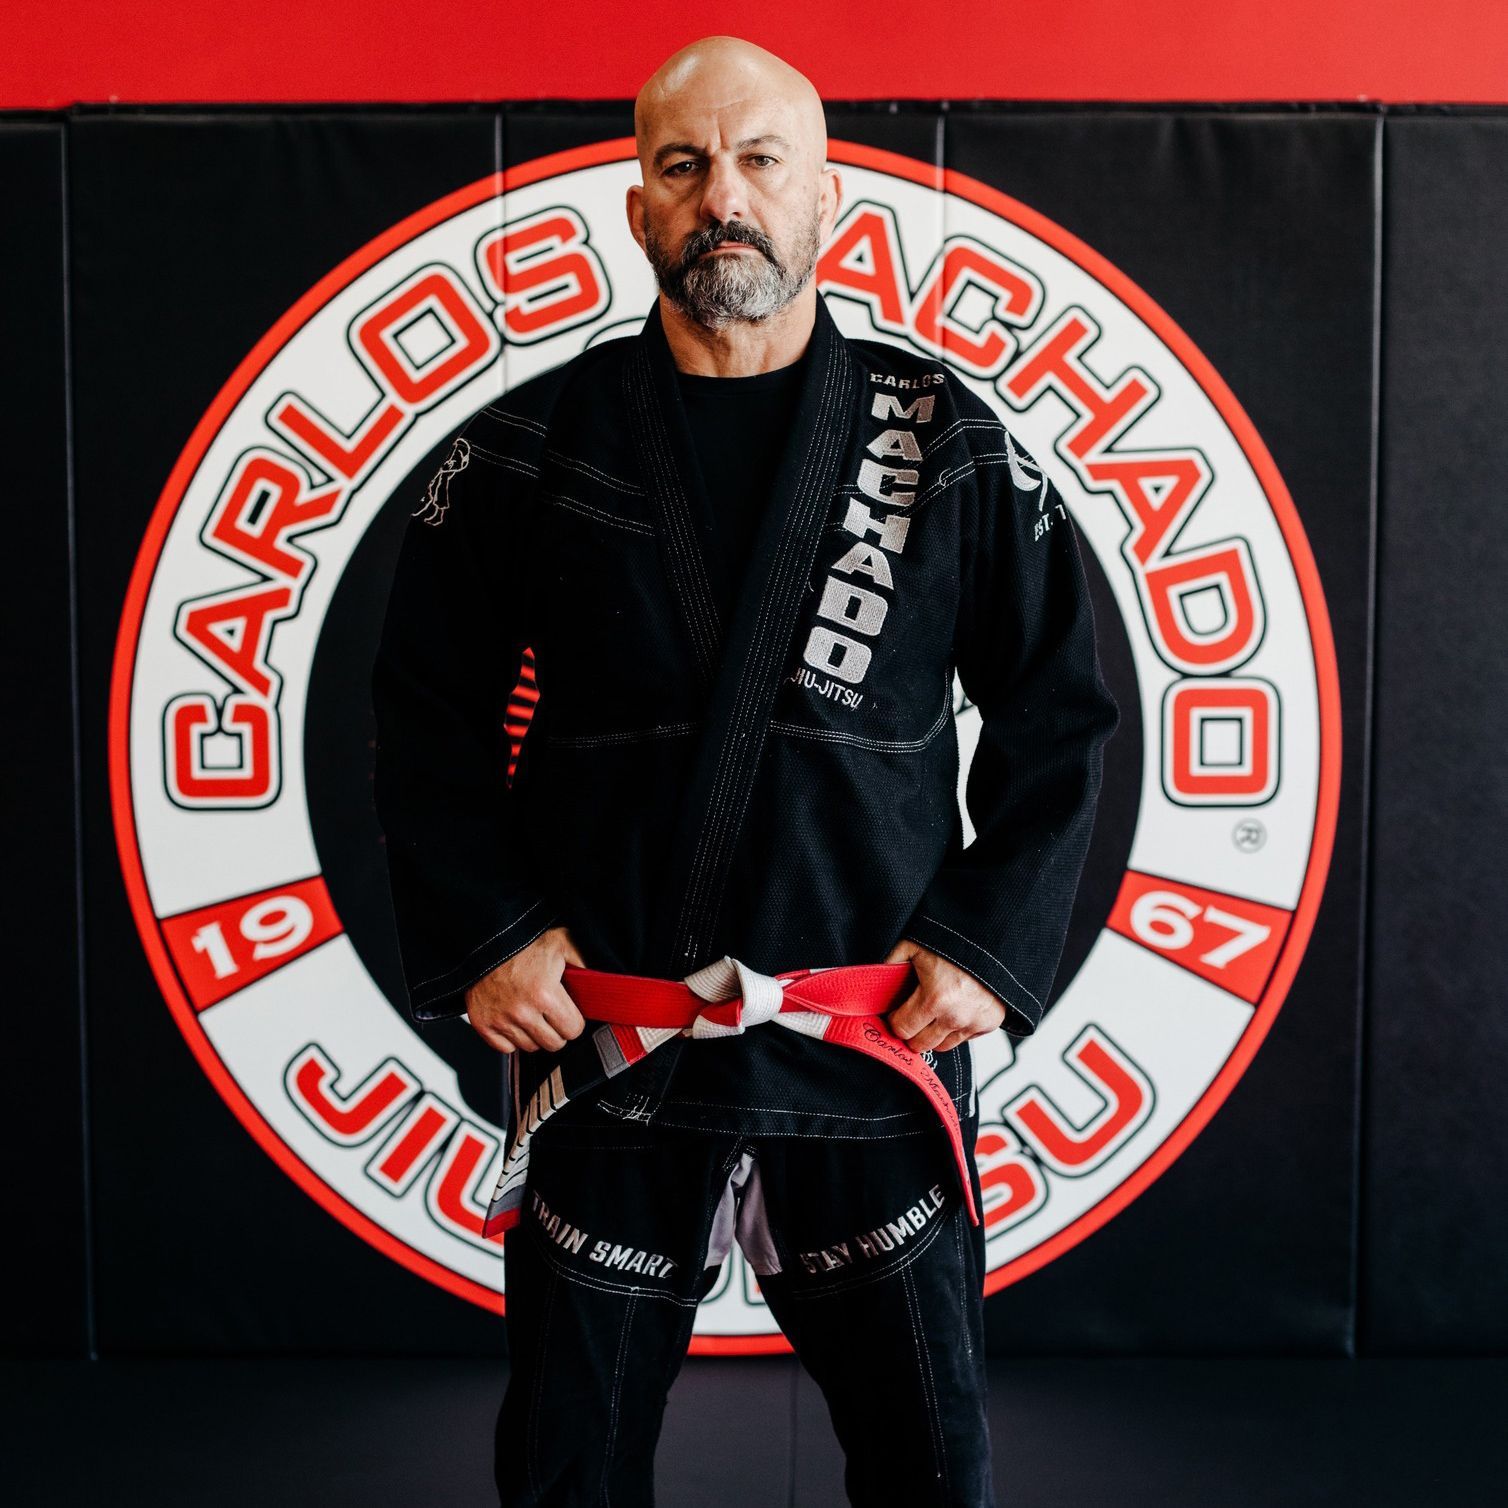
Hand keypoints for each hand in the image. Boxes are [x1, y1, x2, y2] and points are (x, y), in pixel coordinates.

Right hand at [464, 925, 586, 1054]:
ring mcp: (501, 1020)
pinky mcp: (482, 1024)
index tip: (570, 1013)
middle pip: (553, 1044)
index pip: (573, 1030)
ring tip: (533, 1013)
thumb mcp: (562, 943)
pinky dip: (511, 1038)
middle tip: (553, 1014)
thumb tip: (603, 983)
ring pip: (530, 1047)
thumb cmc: (524, 941)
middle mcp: (522, 1011)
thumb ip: (585, 964)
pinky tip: (515, 1019)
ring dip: (535, 1034)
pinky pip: (505, 1048)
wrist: (486, 940)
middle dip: (558, 1030)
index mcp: (545, 994)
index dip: (575, 1021)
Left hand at [881, 937, 1005, 1051]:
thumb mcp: (912, 945)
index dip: (895, 1020)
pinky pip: (965, 1038)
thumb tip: (873, 979)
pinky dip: (957, 1028)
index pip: (902, 1029)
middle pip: (920, 1044)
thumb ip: (890, 964)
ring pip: (943, 1046)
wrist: (991, 938)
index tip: (896, 1012)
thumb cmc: (952, 940)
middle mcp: (955, 1016)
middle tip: (912, 1014)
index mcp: (934, 998)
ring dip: (934, 1033)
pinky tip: (954, 1008)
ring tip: (933, 1011)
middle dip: (912, 1031)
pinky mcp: (991, 1023)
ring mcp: (975, 1022)